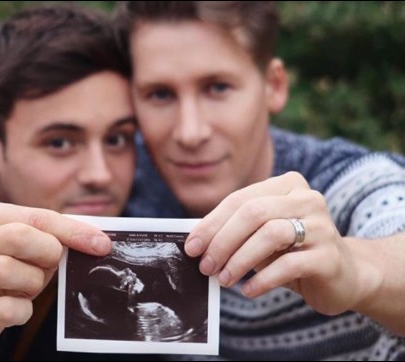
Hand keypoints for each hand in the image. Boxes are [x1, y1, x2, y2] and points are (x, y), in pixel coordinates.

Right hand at [0, 202, 111, 355]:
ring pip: (7, 270)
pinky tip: (18, 306)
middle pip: (17, 236)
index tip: (101, 244)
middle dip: (47, 252)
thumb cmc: (6, 267)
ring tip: (28, 285)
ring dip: (32, 282)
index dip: (72, 231)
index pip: (36, 216)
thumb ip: (57, 235)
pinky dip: (22, 309)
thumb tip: (100, 241)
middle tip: (52, 263)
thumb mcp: (28, 244)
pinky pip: (6, 309)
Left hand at [185, 172, 371, 315]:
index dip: (211, 223)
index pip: (239, 200)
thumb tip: (195, 241)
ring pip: (271, 235)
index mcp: (287, 185)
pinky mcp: (330, 256)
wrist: (343, 275)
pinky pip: (289, 264)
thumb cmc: (292, 251)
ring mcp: (322, 226)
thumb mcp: (262, 235)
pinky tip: (248, 290)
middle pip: (254, 213)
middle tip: (205, 266)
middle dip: (222, 241)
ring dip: (240, 260)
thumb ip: (235, 230)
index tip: (191, 247)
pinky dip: (263, 279)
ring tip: (223, 279)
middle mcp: (307, 199)